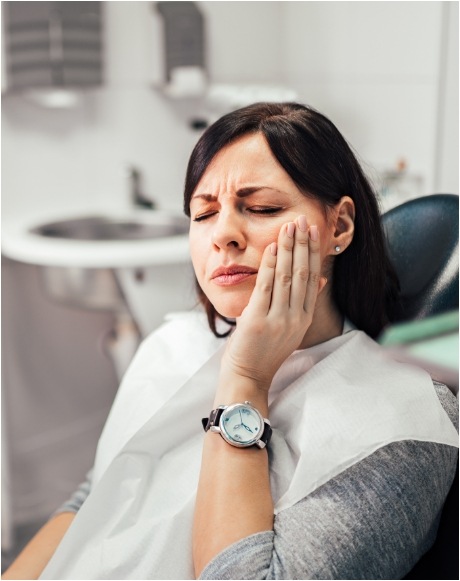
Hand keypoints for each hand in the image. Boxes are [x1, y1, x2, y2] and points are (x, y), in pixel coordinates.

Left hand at [219, 215, 325, 393]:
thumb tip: (320, 278)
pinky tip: (273, 247)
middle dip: (303, 244)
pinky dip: (270, 265)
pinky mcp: (259, 321)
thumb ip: (304, 302)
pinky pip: (266, 287)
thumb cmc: (264, 350)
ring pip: (287, 277)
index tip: (313, 231)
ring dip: (288, 249)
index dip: (313, 253)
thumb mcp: (291, 327)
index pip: (312, 278)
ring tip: (289, 227)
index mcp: (303, 318)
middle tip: (303, 220)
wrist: (248, 375)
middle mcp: (295, 318)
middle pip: (303, 274)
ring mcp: (278, 320)